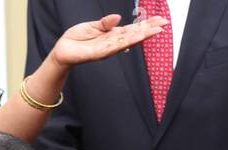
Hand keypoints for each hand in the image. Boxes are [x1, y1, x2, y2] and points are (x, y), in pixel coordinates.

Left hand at [48, 13, 167, 67]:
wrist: (62, 51)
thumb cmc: (76, 39)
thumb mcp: (91, 26)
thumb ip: (105, 22)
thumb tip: (118, 17)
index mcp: (112, 34)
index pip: (132, 29)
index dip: (146, 25)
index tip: (160, 20)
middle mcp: (113, 42)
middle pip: (134, 35)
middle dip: (149, 29)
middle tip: (164, 24)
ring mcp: (108, 48)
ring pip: (128, 41)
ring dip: (142, 36)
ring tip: (155, 30)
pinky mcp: (99, 53)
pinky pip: (114, 46)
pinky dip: (125, 42)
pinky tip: (135, 38)